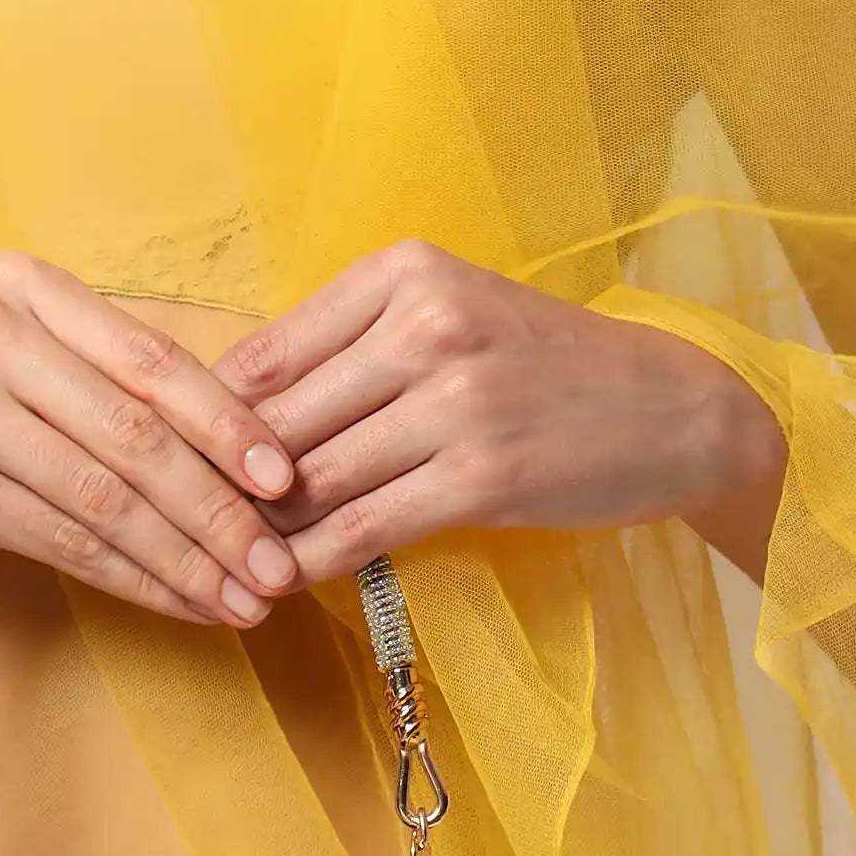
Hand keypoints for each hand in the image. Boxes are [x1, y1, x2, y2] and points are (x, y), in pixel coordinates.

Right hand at [0, 252, 302, 623]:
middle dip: (222, 509)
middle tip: (282, 564)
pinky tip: (178, 604)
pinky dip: (130, 579)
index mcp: (22, 286)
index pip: (152, 359)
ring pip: (107, 495)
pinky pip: (62, 540)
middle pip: (139, 433)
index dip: (230, 424)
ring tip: (246, 600)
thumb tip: (229, 444)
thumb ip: (90, 372)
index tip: (288, 479)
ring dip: (186, 558)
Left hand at [214, 242, 787, 582]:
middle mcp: (424, 326)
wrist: (674, 410)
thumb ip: (353, 347)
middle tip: (185, 528)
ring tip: (224, 561)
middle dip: (225, 484)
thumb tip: (234, 410)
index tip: (181, 465)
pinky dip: (311, 561)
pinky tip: (281, 581)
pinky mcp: (481, 476)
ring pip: (314, 476)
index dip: (209, 422)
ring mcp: (455, 402)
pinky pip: (364, 527)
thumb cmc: (548, 365)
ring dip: (261, 530)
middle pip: (277, 419)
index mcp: (404, 274)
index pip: (263, 354)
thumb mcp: (452, 315)